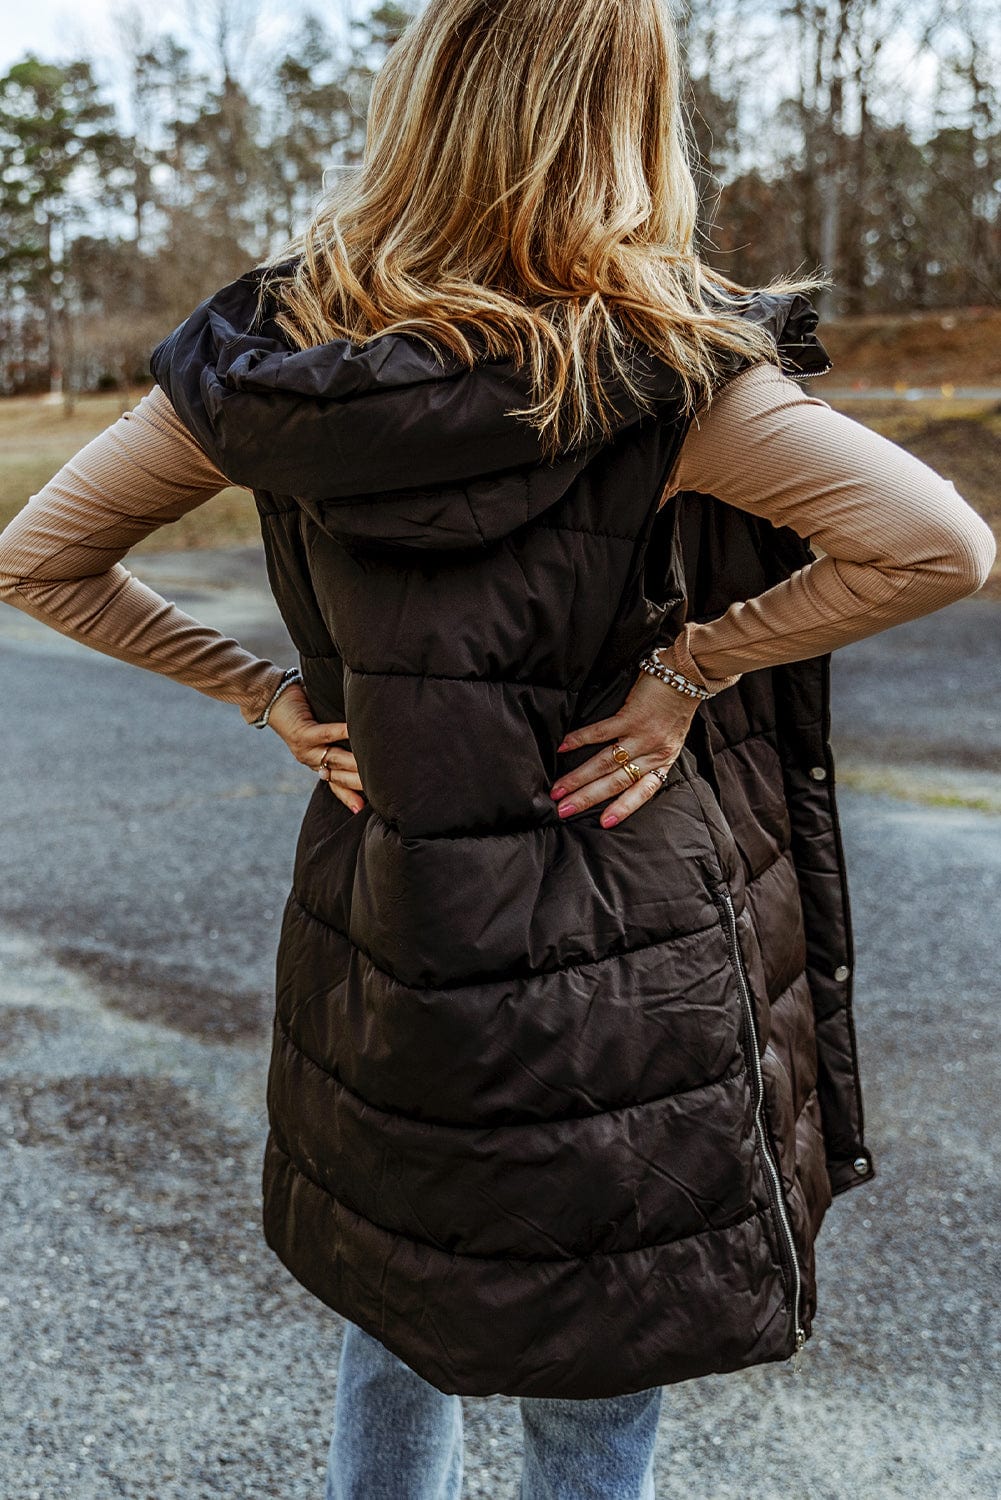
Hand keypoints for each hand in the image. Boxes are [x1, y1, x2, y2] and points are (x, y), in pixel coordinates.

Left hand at [267, 684, 365, 813]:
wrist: (271, 699)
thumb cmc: (305, 711)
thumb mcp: (325, 732)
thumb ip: (343, 741)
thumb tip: (368, 741)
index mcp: (319, 765)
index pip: (338, 787)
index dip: (351, 798)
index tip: (367, 808)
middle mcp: (313, 762)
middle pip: (340, 777)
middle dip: (360, 783)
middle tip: (383, 787)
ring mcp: (306, 750)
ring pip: (335, 759)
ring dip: (354, 763)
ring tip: (374, 764)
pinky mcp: (301, 734)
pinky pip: (325, 735)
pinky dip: (341, 732)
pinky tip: (353, 730)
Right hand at [549, 671, 699, 828]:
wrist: (688, 676)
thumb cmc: (677, 707)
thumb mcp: (671, 738)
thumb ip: (651, 755)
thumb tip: (623, 769)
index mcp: (663, 761)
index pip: (642, 792)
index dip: (623, 808)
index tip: (604, 823)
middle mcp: (652, 752)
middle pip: (616, 781)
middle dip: (588, 798)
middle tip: (565, 810)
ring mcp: (641, 735)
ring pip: (605, 762)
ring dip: (579, 777)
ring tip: (559, 789)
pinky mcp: (631, 715)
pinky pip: (601, 732)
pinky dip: (580, 739)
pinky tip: (563, 747)